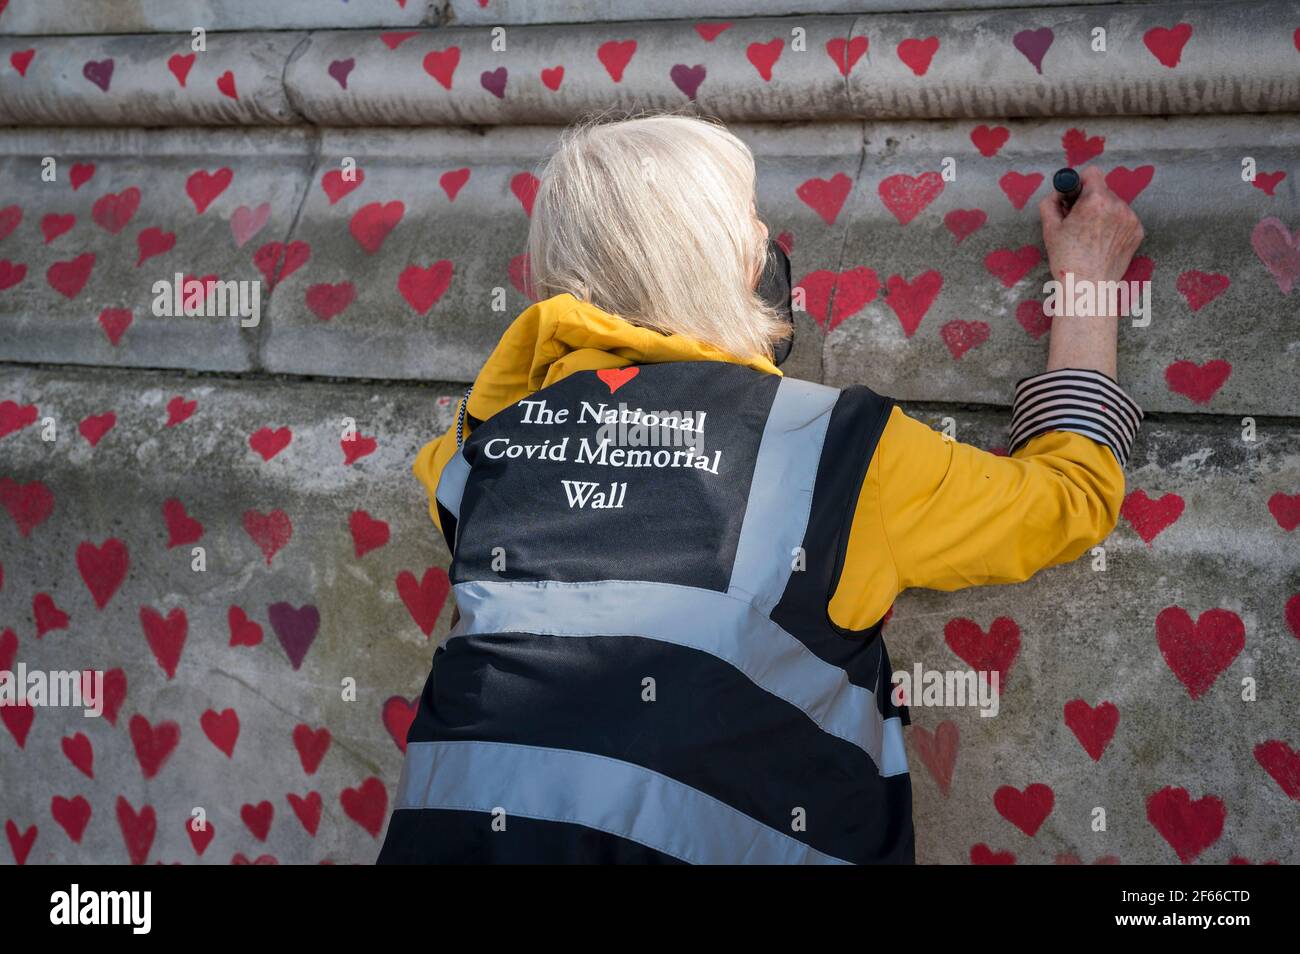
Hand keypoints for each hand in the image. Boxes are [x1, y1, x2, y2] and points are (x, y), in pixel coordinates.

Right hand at [1038, 165, 1144, 286]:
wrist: (1088, 286)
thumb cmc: (1067, 259)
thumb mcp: (1050, 228)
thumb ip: (1051, 202)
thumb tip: (1059, 193)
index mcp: (1095, 200)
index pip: (1092, 173)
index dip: (1080, 182)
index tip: (1075, 196)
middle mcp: (1117, 205)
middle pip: (1103, 190)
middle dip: (1091, 201)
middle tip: (1079, 222)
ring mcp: (1131, 219)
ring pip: (1114, 205)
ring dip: (1103, 214)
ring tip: (1091, 236)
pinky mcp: (1138, 231)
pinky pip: (1124, 219)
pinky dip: (1114, 226)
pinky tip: (1103, 243)